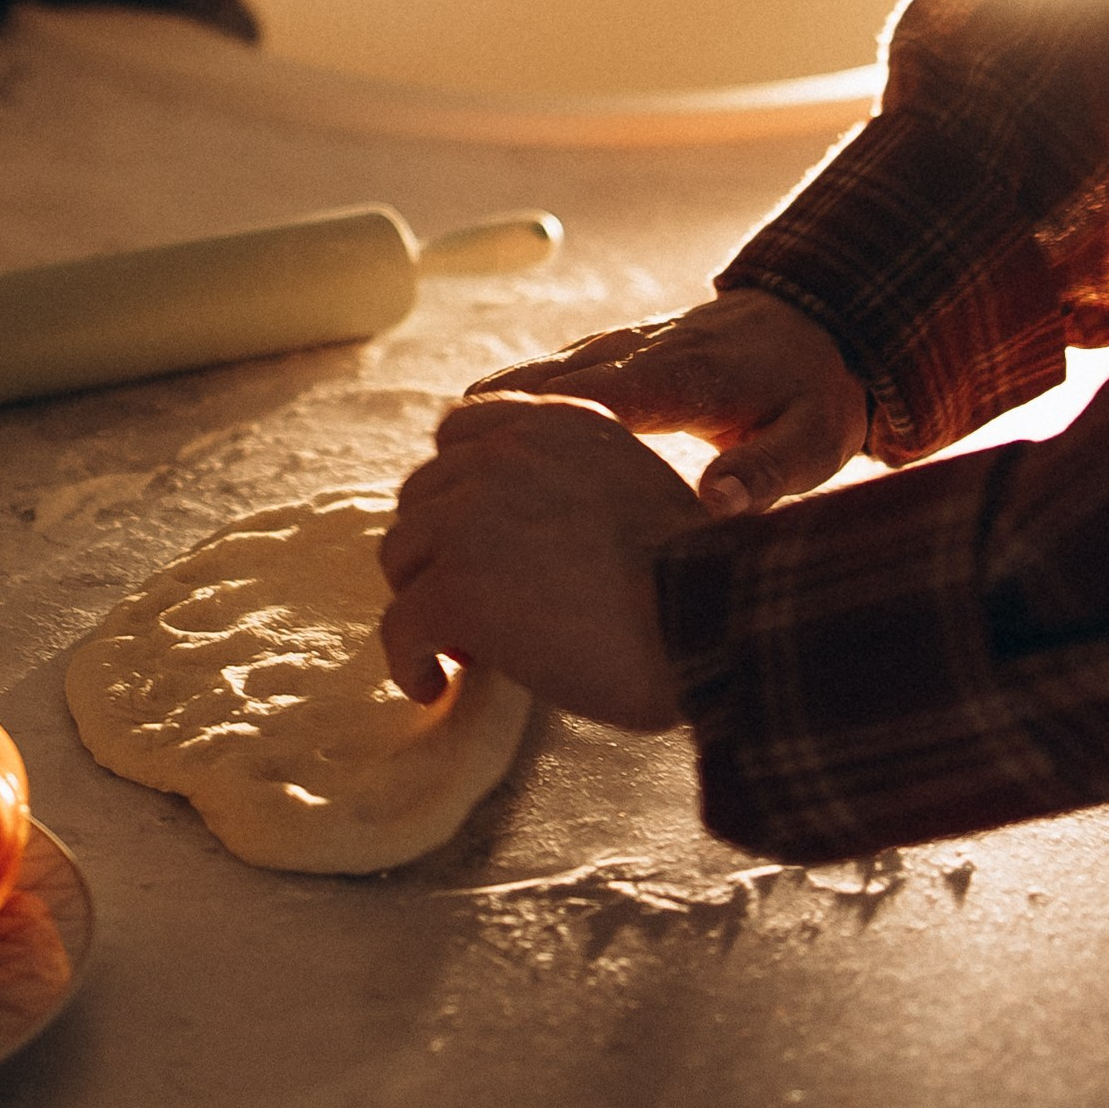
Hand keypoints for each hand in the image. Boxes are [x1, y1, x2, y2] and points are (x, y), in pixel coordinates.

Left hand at [379, 395, 704, 728]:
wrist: (708, 618)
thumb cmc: (692, 575)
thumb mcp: (631, 488)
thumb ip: (570, 485)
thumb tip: (517, 538)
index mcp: (555, 421)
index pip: (459, 431)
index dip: (453, 489)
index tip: (469, 536)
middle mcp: (504, 454)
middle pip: (420, 497)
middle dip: (436, 551)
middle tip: (471, 604)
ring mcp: (471, 519)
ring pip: (400, 557)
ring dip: (421, 603)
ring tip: (460, 647)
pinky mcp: (455, 587)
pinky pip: (401, 625)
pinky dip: (409, 661)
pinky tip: (436, 685)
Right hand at [466, 288, 867, 515]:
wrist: (819, 324)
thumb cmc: (815, 396)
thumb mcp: (814, 442)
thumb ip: (767, 471)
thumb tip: (715, 502)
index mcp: (683, 376)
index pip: (601, 397)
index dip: (543, 430)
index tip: (492, 473)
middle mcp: (637, 352)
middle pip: (544, 388)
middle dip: (493, 440)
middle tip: (444, 499)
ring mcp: (616, 347)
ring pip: (530, 380)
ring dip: (487, 427)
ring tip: (442, 485)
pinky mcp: (606, 353)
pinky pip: (540, 380)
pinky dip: (505, 414)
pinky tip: (474, 459)